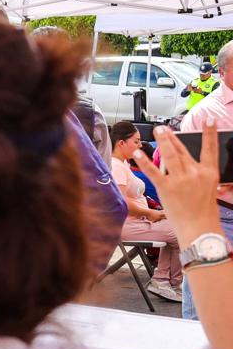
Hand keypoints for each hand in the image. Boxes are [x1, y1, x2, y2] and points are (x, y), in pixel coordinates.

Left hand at [134, 125, 221, 244]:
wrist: (199, 228)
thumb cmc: (204, 211)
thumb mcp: (210, 189)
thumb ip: (199, 175)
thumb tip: (189, 165)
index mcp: (209, 173)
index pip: (210, 148)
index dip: (209, 133)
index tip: (208, 120)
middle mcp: (195, 173)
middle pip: (182, 150)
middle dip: (173, 137)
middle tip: (164, 127)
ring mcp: (180, 179)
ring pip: (170, 155)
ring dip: (163, 141)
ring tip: (157, 131)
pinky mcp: (166, 187)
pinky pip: (153, 171)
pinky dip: (145, 161)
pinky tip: (138, 153)